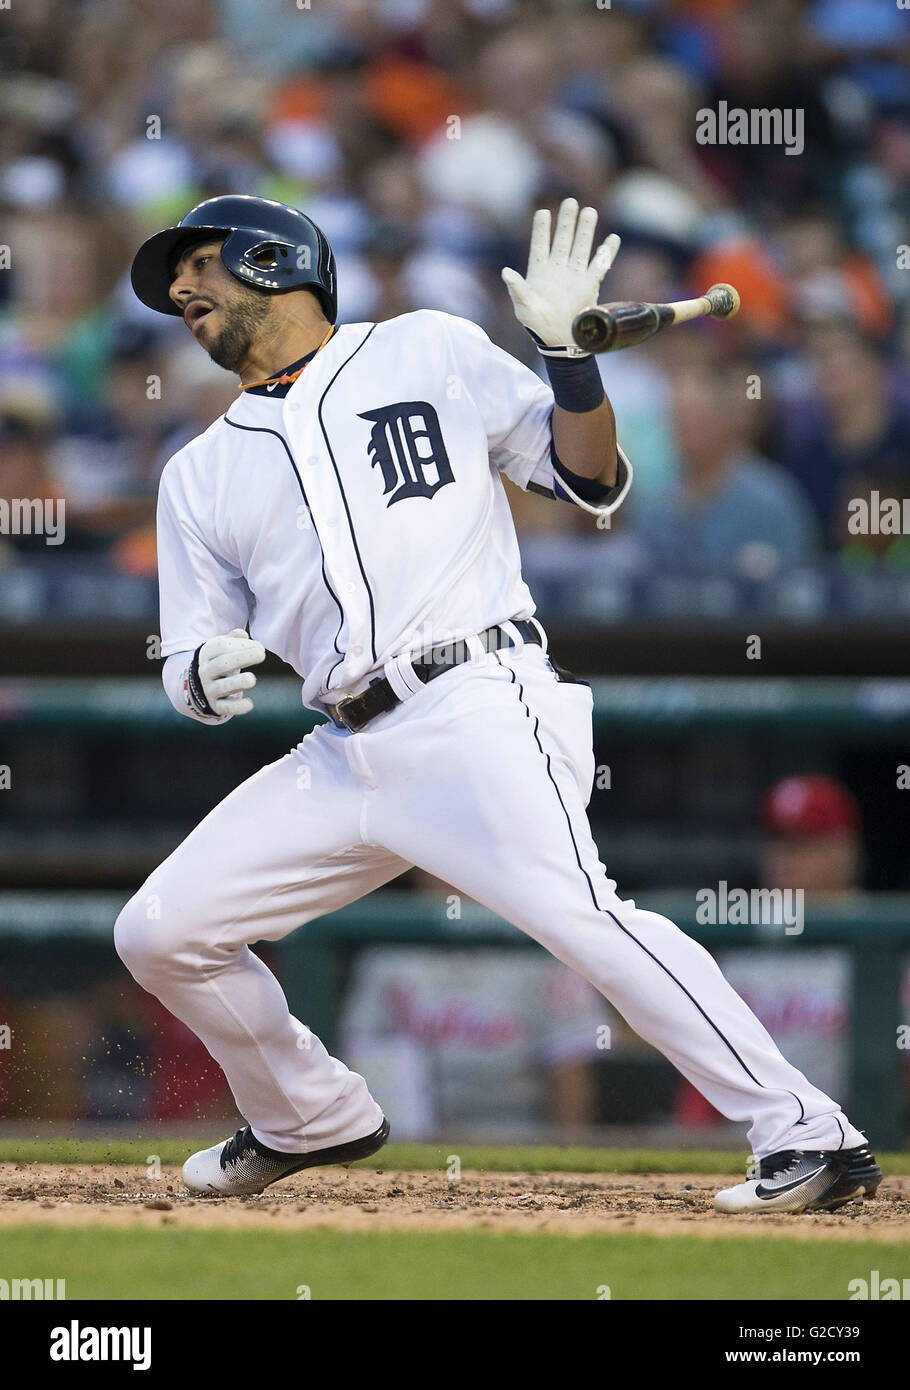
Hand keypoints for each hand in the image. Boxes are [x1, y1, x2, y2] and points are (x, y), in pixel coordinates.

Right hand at [196, 629, 265, 716]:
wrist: (199, 688)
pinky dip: (237, 707)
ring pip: (223, 687)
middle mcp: (206, 672)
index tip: (260, 647)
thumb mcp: (221, 649)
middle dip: (242, 658)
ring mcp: (210, 690)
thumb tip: (242, 634)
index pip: (221, 647)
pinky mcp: (216, 706)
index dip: (241, 645)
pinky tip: (250, 705)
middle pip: (222, 664)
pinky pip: (226, 707)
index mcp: (207, 655)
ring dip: (238, 682)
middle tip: (261, 654)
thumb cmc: (218, 662)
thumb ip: (232, 639)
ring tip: (252, 680)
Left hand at [502, 198, 619, 354]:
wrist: (559, 341)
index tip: (543, 212)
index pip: (540, 244)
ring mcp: (574, 276)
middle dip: (566, 221)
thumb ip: (516, 288)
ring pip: (581, 247)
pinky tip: (613, 239)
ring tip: (589, 211)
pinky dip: (607, 252)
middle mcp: (558, 269)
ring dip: (586, 230)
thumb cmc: (537, 324)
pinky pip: (600, 265)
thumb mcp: (523, 306)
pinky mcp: (589, 285)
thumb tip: (505, 272)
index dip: (541, 229)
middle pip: (563, 239)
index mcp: (539, 271)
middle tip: (570, 202)